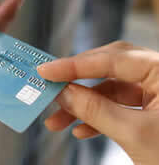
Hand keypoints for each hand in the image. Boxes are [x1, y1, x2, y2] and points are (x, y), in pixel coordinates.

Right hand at [37, 41, 158, 164]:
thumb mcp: (134, 134)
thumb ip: (96, 110)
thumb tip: (63, 94)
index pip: (112, 59)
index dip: (74, 65)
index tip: (46, 70)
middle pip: (108, 69)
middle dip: (76, 83)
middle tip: (51, 90)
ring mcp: (153, 92)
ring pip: (108, 90)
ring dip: (81, 106)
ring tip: (57, 121)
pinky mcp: (147, 109)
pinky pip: (116, 106)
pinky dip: (96, 117)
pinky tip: (80, 130)